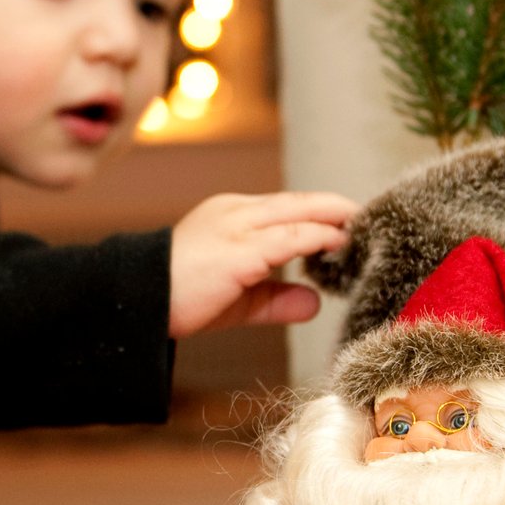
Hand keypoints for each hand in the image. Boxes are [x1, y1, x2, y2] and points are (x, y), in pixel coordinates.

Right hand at [168, 191, 360, 337]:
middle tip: (369, 217)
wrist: (136, 302)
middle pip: (298, 202)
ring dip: (333, 219)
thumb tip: (315, 301)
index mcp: (231, 215)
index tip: (349, 223)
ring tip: (362, 227)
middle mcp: (236, 213)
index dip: (319, 213)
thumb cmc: (180, 298)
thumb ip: (277, 297)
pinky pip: (288, 238)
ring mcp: (236, 228)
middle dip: (335, 208)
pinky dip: (317, 237)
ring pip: (297, 214)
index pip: (286, 207)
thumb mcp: (241, 299)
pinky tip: (338, 242)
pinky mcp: (239, 252)